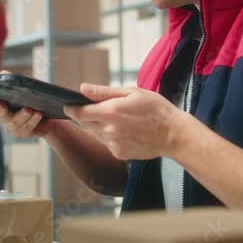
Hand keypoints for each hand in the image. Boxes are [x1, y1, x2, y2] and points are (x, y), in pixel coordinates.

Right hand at [0, 71, 63, 137]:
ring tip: (29, 108)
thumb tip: (3, 74)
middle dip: (0, 109)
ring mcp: (12, 127)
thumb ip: (9, 78)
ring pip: (15, 122)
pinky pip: (28, 127)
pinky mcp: (23, 132)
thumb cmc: (26, 96)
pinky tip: (39, 113)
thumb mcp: (18, 85)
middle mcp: (2, 117)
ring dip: (22, 115)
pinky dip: (33, 120)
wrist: (45, 113)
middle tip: (0, 103)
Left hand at [63, 83, 188, 159]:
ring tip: (119, 119)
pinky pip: (107, 143)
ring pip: (95, 134)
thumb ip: (104, 92)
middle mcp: (108, 131)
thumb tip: (82, 88)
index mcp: (110, 112)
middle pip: (85, 123)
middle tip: (100, 108)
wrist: (173, 134)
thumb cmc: (155, 109)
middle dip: (87, 116)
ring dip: (99, 126)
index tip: (69, 105)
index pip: (79, 113)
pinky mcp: (119, 154)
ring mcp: (113, 144)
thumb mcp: (132, 92)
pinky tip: (126, 131)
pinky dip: (111, 136)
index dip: (72, 108)